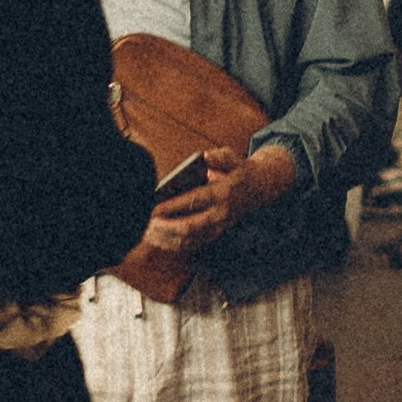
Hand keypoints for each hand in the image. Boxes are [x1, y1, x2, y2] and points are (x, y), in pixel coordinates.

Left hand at [147, 139, 297, 254]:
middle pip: (189, 227)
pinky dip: (171, 244)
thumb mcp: (233, 158)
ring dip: (165, 239)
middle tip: (143, 224)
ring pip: (188, 240)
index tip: (152, 208)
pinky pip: (190, 245)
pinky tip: (156, 239)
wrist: (258, 189)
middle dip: (164, 228)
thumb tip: (206, 157)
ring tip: (144, 232)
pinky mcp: (213, 235)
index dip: (172, 207)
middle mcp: (220, 214)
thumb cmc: (238, 171)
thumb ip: (220, 156)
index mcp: (223, 194)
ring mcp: (218, 228)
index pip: (194, 202)